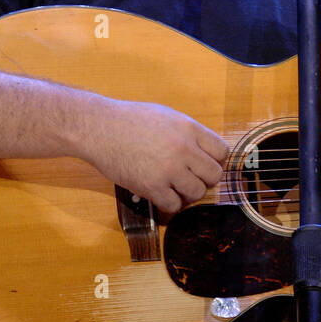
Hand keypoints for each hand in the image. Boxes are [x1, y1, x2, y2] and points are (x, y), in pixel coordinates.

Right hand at [79, 97, 227, 215]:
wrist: (98, 127)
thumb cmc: (129, 120)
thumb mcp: (166, 116)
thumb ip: (188, 133)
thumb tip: (206, 151)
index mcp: (189, 128)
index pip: (222, 152)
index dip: (215, 161)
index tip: (204, 164)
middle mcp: (183, 148)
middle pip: (214, 175)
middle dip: (205, 180)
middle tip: (191, 178)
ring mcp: (168, 169)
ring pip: (197, 193)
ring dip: (188, 193)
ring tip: (175, 187)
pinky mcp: (151, 186)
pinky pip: (174, 205)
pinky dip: (170, 204)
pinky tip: (161, 195)